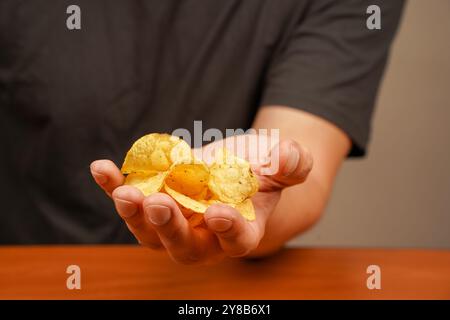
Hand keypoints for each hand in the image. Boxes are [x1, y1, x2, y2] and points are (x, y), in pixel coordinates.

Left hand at [90, 135, 312, 264]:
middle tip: (158, 204)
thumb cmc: (262, 170)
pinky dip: (113, 185)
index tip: (219, 213)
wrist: (235, 167)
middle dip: (170, 228)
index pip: (236, 241)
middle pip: (184, 247)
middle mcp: (204, 235)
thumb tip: (290, 157)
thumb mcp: (281, 163)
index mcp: (240, 231)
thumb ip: (291, 164)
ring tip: (123, 192)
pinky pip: (130, 198)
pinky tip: (101, 167)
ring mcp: (175, 220)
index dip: (229, 231)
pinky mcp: (153, 199)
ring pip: (150, 232)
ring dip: (134, 214)